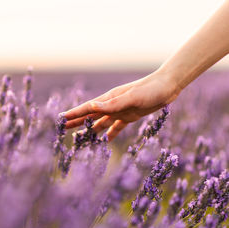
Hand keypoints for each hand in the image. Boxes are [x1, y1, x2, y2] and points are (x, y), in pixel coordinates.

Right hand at [61, 70, 181, 140]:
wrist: (167, 87)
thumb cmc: (150, 90)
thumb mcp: (131, 97)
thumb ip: (112, 104)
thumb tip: (92, 106)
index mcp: (109, 99)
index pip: (87, 108)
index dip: (74, 114)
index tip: (61, 119)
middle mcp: (112, 106)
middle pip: (90, 116)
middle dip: (77, 122)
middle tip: (64, 129)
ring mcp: (120, 111)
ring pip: (101, 123)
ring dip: (91, 129)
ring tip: (81, 137)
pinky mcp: (130, 116)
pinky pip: (116, 127)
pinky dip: (110, 134)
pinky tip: (105, 140)